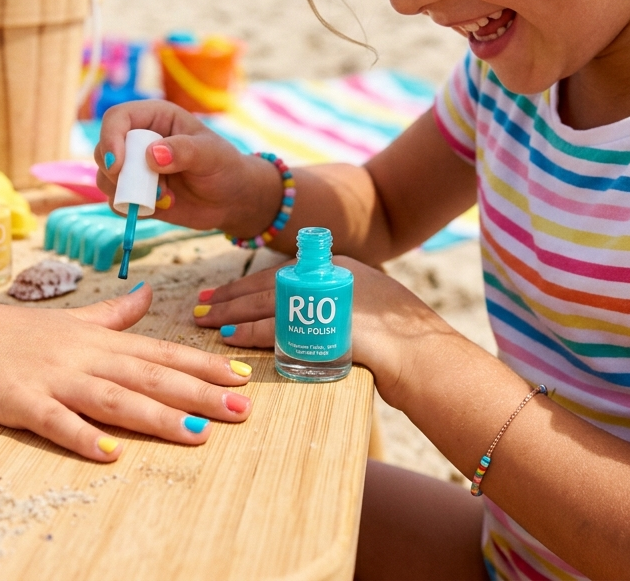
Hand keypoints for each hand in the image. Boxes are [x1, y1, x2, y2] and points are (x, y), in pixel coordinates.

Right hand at [0, 284, 253, 461]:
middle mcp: (85, 357)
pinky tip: (111, 454)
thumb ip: (113, 313)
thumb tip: (148, 295)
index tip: (243, 376)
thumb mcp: (71, 318)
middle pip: (150, 377)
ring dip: (157, 417)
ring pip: (115, 399)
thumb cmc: (13, 333)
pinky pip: (57, 422)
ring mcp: (55, 379)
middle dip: (199, 393)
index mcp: (99, 340)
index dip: (203, 365)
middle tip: (242, 409)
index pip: (161, 353)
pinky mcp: (23, 402)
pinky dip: (84, 436)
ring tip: (197, 433)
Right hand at [94, 99, 279, 234]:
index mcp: (155, 117)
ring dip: (129, 193)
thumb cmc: (224, 167)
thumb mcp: (211, 154)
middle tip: (149, 186)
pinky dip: (132, 208)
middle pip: (104, 149)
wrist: (231, 199)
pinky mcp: (135, 194)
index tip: (118, 164)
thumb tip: (151, 155)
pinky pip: (116, 201)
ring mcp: (134, 168)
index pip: (117, 118)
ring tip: (165, 196)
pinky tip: (163, 205)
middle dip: (118, 172)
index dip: (110, 138)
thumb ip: (184, 150)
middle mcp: (139, 140)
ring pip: (106, 177)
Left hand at [188, 257, 442, 389]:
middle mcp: (332, 275)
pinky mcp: (326, 323)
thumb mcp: (368, 311)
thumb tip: (312, 318)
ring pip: (267, 302)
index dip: (249, 283)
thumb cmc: (402, 345)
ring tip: (203, 319)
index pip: (282, 272)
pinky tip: (228, 336)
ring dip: (231, 311)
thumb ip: (336, 307)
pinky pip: (278, 327)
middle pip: (269, 283)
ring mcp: (332, 297)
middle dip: (231, 294)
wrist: (429, 361)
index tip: (223, 291)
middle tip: (200, 302)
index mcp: (340, 267)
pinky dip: (249, 331)